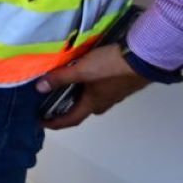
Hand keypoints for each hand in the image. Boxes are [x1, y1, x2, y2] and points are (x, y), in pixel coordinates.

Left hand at [34, 43, 150, 129]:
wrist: (143, 58)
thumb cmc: (111, 67)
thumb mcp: (82, 70)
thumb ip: (61, 78)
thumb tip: (39, 88)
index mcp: (94, 104)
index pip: (71, 119)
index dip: (55, 123)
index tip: (41, 123)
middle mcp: (104, 102)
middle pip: (81, 110)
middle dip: (65, 109)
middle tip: (49, 102)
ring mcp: (114, 93)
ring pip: (91, 99)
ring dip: (76, 96)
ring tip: (63, 86)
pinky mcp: (120, 83)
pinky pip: (98, 89)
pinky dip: (86, 86)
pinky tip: (82, 75)